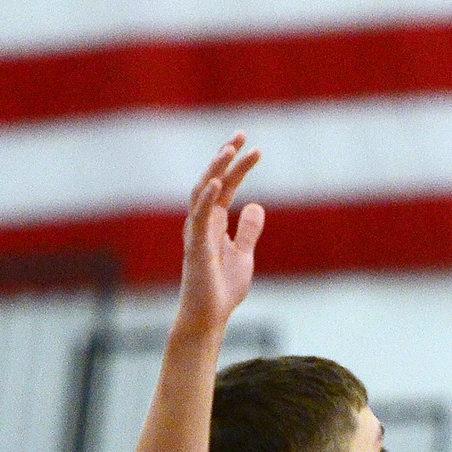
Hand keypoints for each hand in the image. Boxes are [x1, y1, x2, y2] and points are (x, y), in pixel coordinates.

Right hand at [176, 135, 264, 338]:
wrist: (209, 316)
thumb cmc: (222, 288)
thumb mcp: (244, 254)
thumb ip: (248, 230)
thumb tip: (256, 205)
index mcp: (213, 222)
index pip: (226, 186)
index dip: (238, 166)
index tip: (254, 147)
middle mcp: (202, 223)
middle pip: (212, 181)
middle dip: (225, 157)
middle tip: (241, 134)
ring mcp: (197, 233)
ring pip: (202, 193)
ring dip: (215, 170)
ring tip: (229, 150)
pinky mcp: (196, 248)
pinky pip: (199, 218)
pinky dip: (207, 198)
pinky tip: (219, 181)